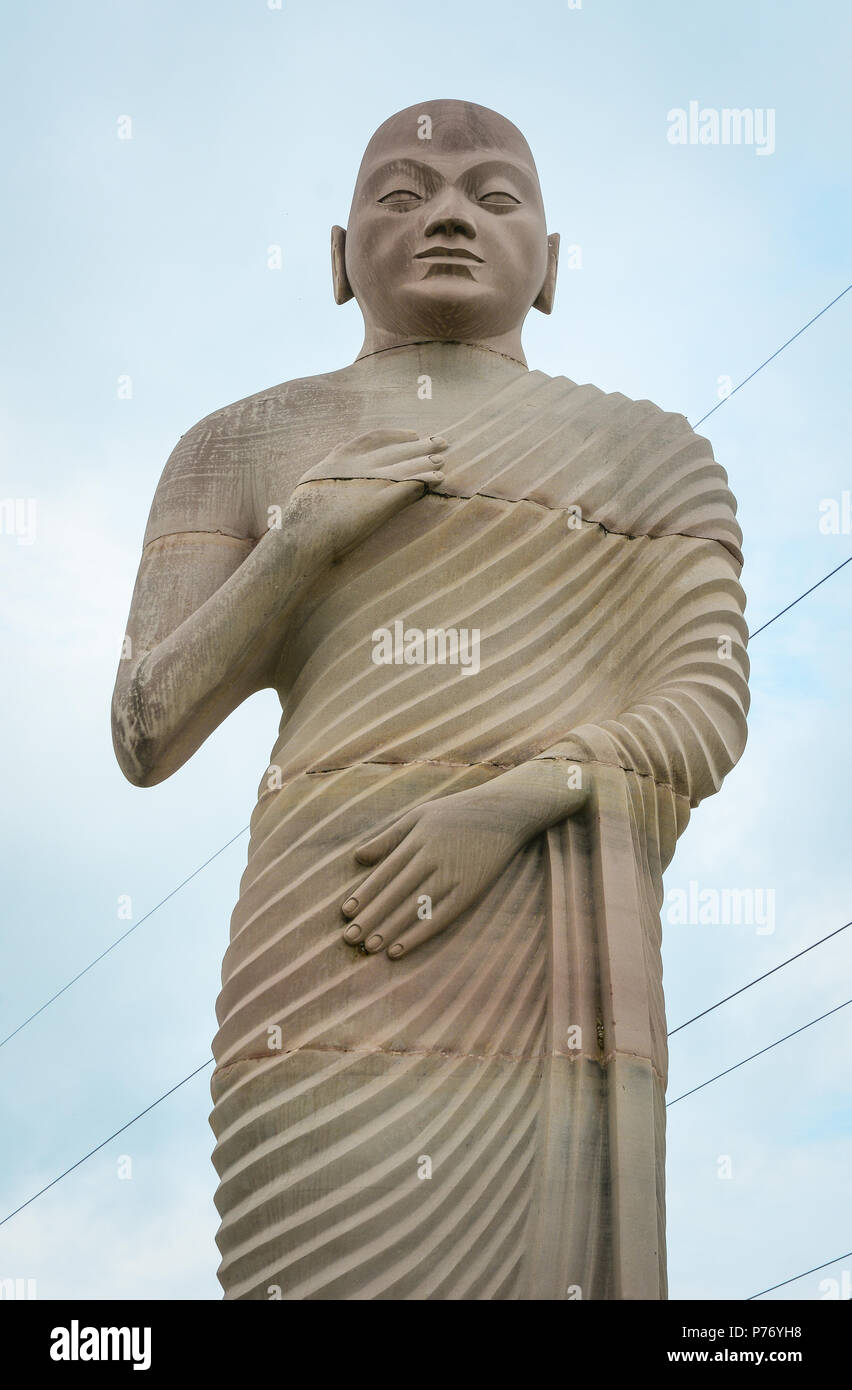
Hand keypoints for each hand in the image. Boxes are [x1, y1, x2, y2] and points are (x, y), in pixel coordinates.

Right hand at [288, 428, 446, 560]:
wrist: (305, 532)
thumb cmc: (303, 513)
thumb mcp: (312, 479)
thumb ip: (328, 463)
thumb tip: (336, 449)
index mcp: (342, 457)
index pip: (374, 438)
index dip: (396, 435)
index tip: (413, 434)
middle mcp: (360, 464)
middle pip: (397, 449)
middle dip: (420, 446)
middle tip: (442, 441)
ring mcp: (372, 481)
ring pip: (406, 465)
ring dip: (427, 462)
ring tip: (443, 459)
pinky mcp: (381, 500)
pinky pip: (410, 485)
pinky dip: (426, 480)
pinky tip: (438, 479)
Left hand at [339, 786, 531, 959]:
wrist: (505, 812)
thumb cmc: (456, 813)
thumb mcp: (419, 815)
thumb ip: (388, 838)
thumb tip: (357, 857)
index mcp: (417, 841)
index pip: (385, 872)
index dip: (365, 894)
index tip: (346, 913)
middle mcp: (432, 860)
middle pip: (395, 894)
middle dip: (371, 917)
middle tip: (349, 938)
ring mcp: (452, 877)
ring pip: (414, 910)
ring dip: (390, 930)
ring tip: (369, 947)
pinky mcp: (470, 892)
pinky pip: (440, 918)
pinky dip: (418, 935)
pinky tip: (400, 949)